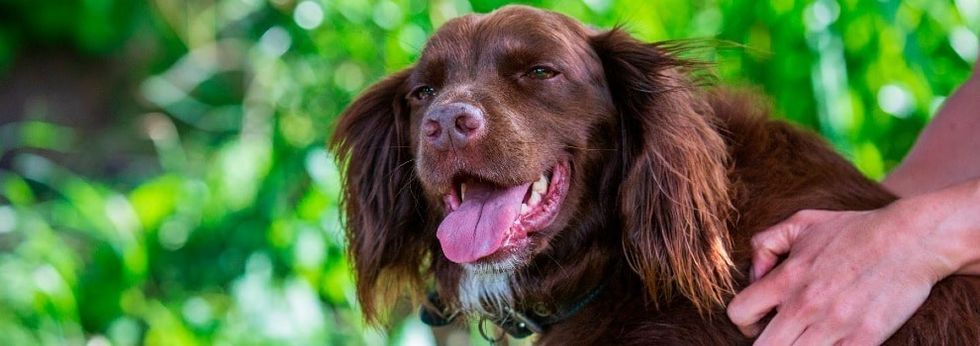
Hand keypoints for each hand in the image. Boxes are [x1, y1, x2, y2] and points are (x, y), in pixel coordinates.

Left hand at [726, 204, 959, 344]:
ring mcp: (835, 325)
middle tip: (779, 335)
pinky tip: (830, 341)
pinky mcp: (864, 339)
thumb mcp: (802, 222)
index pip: (739, 313)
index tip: (760, 319)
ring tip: (804, 337)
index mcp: (787, 278)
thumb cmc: (855, 229)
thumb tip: (754, 275)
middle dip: (764, 343)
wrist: (912, 239)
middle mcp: (806, 305)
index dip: (744, 321)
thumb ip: (766, 242)